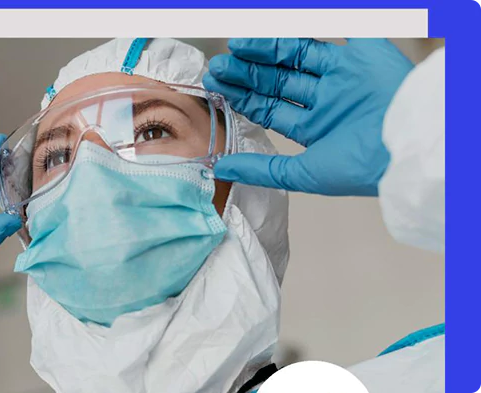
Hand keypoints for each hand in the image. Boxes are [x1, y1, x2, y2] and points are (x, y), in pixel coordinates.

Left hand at [203, 38, 414, 195]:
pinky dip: (319, 21)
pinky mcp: (367, 52)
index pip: (271, 107)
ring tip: (236, 46)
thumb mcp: (303, 173)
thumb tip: (220, 168)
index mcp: (317, 128)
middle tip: (220, 67)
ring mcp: (346, 75)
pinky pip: (346, 29)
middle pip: (279, 80)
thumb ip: (262, 168)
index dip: (243, 96)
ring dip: (266, 49)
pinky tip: (280, 21)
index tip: (217, 86)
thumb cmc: (363, 168)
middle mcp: (329, 99)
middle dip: (248, 73)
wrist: (409, 147)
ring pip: (298, 54)